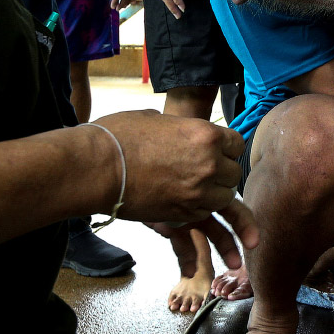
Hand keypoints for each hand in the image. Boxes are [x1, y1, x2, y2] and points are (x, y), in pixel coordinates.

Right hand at [88, 112, 258, 264]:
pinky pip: (205, 213)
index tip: (216, 151)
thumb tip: (180, 131)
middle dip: (221, 172)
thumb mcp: (155, 119)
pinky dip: (198, 208)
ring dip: (214, 193)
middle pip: (233, 173)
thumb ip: (179, 128)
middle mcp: (209, 163)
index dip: (226, 148)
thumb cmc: (119, 136)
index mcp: (206, 135)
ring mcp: (198, 191)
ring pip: (224, 197)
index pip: (237, 144)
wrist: (96, 167)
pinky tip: (183, 201)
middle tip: (203, 172)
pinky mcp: (183, 214)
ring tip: (195, 189)